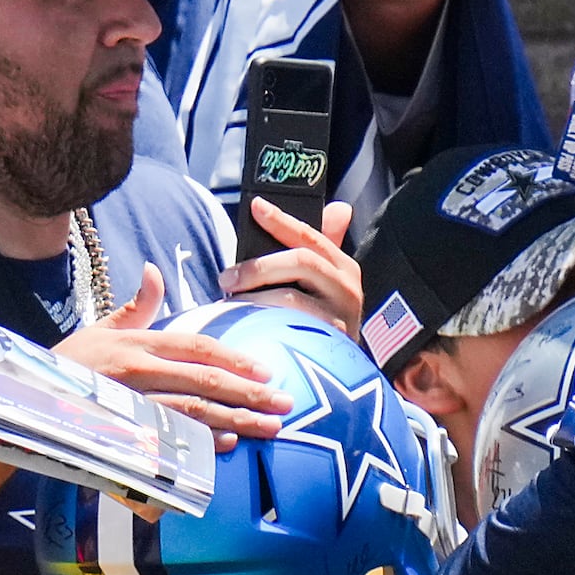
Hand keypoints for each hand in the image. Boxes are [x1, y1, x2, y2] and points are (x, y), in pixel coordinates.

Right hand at [56, 264, 291, 452]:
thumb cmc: (67, 365)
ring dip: (235, 420)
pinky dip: (199, 443)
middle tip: (285, 402)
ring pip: (193, 411)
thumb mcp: (101, 330)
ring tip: (268, 427)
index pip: (196, 346)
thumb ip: (135, 306)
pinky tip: (226, 445)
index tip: (267, 369)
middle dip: (249, 393)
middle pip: (204, 379)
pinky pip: (167, 439)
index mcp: (137, 344)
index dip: (235, 357)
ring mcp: (130, 405)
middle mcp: (137, 372)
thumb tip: (154, 272)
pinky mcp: (122, 433)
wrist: (23, 401)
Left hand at [222, 199, 360, 335]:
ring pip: (292, 298)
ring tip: (231, 301)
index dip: (281, 219)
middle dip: (259, 266)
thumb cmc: (319, 314)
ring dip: (255, 297)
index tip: (255, 206)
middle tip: (227, 278)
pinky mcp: (329, 345)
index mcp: (342, 265)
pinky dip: (264, 323)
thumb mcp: (324, 279)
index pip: (309, 235)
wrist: (336, 367)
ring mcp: (340, 317)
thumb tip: (339, 208)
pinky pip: (289, 329)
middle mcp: (347, 287)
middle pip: (301, 262)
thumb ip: (322, 246)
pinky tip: (246, 324)